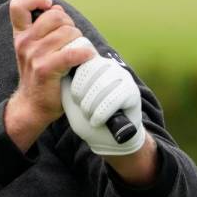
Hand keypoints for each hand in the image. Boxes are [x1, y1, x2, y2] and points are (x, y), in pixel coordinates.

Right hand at [4, 0, 95, 150]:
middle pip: (55, 16)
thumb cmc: (39, 77)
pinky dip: (84, 53)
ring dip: (78, 40)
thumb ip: (43, 28)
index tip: (48, 6)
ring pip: (68, 32)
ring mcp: (34, 55)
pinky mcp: (46, 69)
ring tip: (77, 51)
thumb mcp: (33, 48)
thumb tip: (57, 9)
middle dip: (69, 24)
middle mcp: (25, 42)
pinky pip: (72, 53)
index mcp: (21, 34)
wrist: (32, 106)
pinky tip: (86, 57)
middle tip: (70, 39)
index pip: (18, 5)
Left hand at [61, 37, 145, 155]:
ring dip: (90, 106)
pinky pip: (113, 99)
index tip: (75, 99)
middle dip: (80, 94)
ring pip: (101, 85)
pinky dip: (101, 113)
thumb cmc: (86, 117)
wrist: (105, 138)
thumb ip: (66, 82)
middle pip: (89, 70)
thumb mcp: (69, 99)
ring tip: (89, 117)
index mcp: (92, 63)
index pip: (80, 58)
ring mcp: (122, 76)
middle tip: (82, 109)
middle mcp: (108, 65)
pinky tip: (97, 121)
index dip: (74, 82)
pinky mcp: (132, 91)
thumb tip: (64, 65)